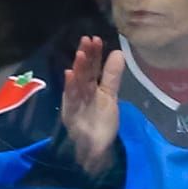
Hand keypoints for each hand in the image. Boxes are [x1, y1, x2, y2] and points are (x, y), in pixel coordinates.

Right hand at [62, 37, 124, 180]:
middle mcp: (81, 94)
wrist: (96, 149)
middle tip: (86, 40)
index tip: (96, 39)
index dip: (93, 54)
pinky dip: (69, 87)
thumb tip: (118, 52)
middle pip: (83, 73)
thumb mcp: (110, 96)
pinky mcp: (72, 116)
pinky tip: (69, 75)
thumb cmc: (101, 123)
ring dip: (77, 70)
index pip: (92, 68)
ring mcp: (76, 105)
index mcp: (90, 88)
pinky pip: (70, 100)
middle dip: (84, 57)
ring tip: (80, 54)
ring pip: (76, 85)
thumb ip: (112, 76)